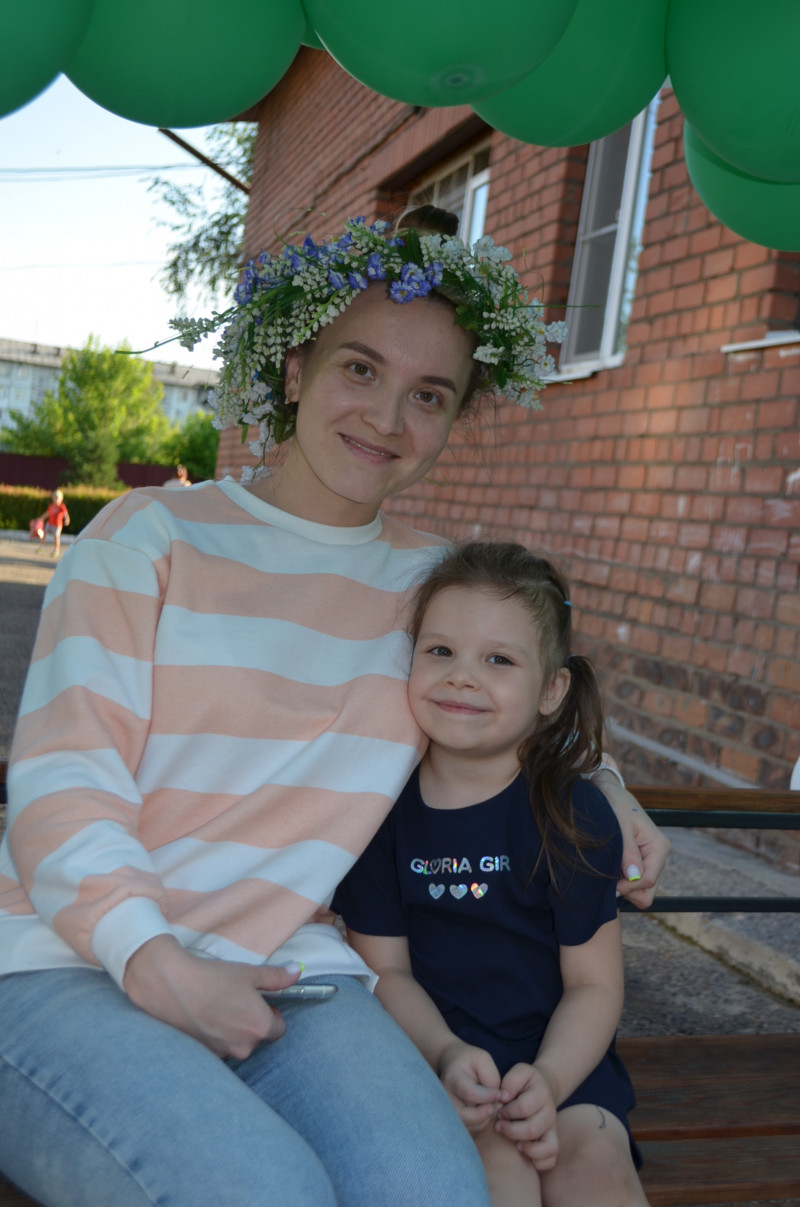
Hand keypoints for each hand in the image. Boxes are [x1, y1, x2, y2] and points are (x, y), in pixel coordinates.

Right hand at [123, 936, 301, 1058]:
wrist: (171, 985)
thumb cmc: (213, 978)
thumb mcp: (249, 973)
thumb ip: (277, 977)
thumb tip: (297, 972)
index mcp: (259, 1027)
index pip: (278, 1028)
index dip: (270, 1013)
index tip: (259, 1001)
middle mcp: (243, 1047)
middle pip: (256, 1037)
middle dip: (250, 1021)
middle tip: (235, 1000)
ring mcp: (222, 1053)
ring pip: (236, 1042)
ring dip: (231, 1029)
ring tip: (217, 1006)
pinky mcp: (203, 1054)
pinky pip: (217, 1046)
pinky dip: (214, 1034)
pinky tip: (203, 1016)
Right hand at [438, 1040, 502, 1131]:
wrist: (451, 1063)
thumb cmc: (469, 1060)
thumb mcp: (483, 1059)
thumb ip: (492, 1078)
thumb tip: (499, 1099)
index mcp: (453, 1078)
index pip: (470, 1094)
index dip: (489, 1097)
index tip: (501, 1094)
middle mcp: (446, 1097)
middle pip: (467, 1116)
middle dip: (487, 1112)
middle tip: (497, 1103)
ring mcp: (447, 1109)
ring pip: (470, 1125)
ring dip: (485, 1117)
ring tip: (491, 1103)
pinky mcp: (453, 1117)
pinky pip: (470, 1127)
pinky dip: (481, 1121)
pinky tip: (485, 1108)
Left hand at [494, 1062, 558, 1170]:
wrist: (543, 1088)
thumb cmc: (525, 1083)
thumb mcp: (520, 1072)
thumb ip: (511, 1080)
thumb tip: (504, 1097)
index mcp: (542, 1094)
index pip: (524, 1108)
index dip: (507, 1111)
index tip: (498, 1110)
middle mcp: (551, 1113)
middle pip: (532, 1129)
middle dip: (510, 1130)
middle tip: (498, 1126)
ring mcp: (553, 1130)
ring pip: (547, 1147)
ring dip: (526, 1148)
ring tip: (514, 1143)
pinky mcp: (552, 1143)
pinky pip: (551, 1161)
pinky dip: (538, 1162)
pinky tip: (524, 1152)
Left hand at [594, 772, 669, 908]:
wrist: (608, 792)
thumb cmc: (614, 803)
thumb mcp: (620, 825)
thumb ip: (628, 851)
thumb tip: (634, 876)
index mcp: (658, 846)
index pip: (647, 881)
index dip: (628, 887)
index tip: (608, 884)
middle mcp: (657, 856)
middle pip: (647, 892)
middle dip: (627, 890)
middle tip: (607, 876)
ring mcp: (649, 861)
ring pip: (640, 891)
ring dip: (622, 885)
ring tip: (607, 867)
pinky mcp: (639, 862)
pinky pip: (633, 883)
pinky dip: (620, 880)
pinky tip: (609, 867)